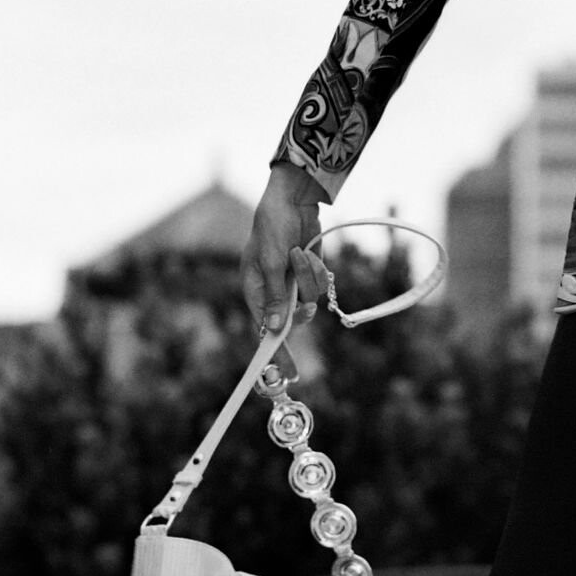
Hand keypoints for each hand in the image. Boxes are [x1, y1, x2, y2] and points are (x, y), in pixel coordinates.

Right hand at [241, 161, 328, 361]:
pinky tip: (308, 250)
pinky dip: (316, 269)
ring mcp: (293, 284)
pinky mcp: (310, 274)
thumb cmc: (272, 227)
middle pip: (292, 322)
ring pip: (310, 300)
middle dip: (301, 311)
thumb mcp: (272, 261)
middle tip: (306, 304)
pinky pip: (319, 285)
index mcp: (255, 290)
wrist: (293, 201)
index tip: (285, 373)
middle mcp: (274, 292)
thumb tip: (276, 329)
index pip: (263, 330)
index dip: (274, 353)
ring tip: (300, 252)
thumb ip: (275, 296)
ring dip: (309, 277)